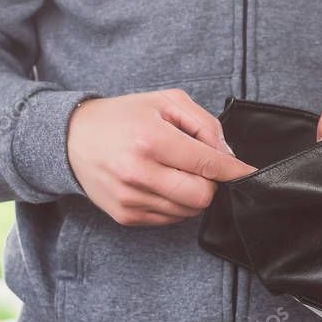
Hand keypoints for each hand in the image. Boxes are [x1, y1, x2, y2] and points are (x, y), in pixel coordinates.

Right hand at [67, 89, 253, 225]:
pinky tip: (161, 183)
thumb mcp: (166, 102)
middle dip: (210, 182)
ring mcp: (130, 198)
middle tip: (199, 166)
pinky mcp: (125, 215)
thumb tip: (228, 155)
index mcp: (150, 140)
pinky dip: (175, 204)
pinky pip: (170, 219)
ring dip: (192, 193)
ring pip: (188, 210)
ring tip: (174, 171)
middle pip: (202, 196)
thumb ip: (205, 124)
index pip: (207, 165)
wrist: (71, 138)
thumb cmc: (124, 116)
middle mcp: (138, 172)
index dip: (234, 171)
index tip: (249, 173)